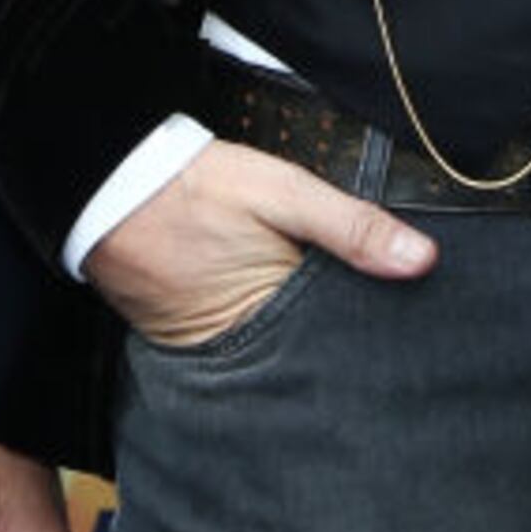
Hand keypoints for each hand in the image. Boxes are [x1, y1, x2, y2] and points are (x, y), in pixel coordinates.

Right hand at [81, 139, 435, 347]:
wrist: (108, 182)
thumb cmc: (196, 185)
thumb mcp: (283, 192)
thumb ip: (352, 225)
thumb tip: (422, 260)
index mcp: (271, 315)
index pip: (342, 338)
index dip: (374, 325)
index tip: (412, 320)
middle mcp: (242, 343)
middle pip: (311, 349)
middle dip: (340, 333)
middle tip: (385, 319)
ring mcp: (211, 344)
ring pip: (277, 342)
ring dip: (301, 325)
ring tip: (334, 304)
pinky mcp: (188, 332)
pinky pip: (240, 333)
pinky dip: (261, 317)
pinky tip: (279, 294)